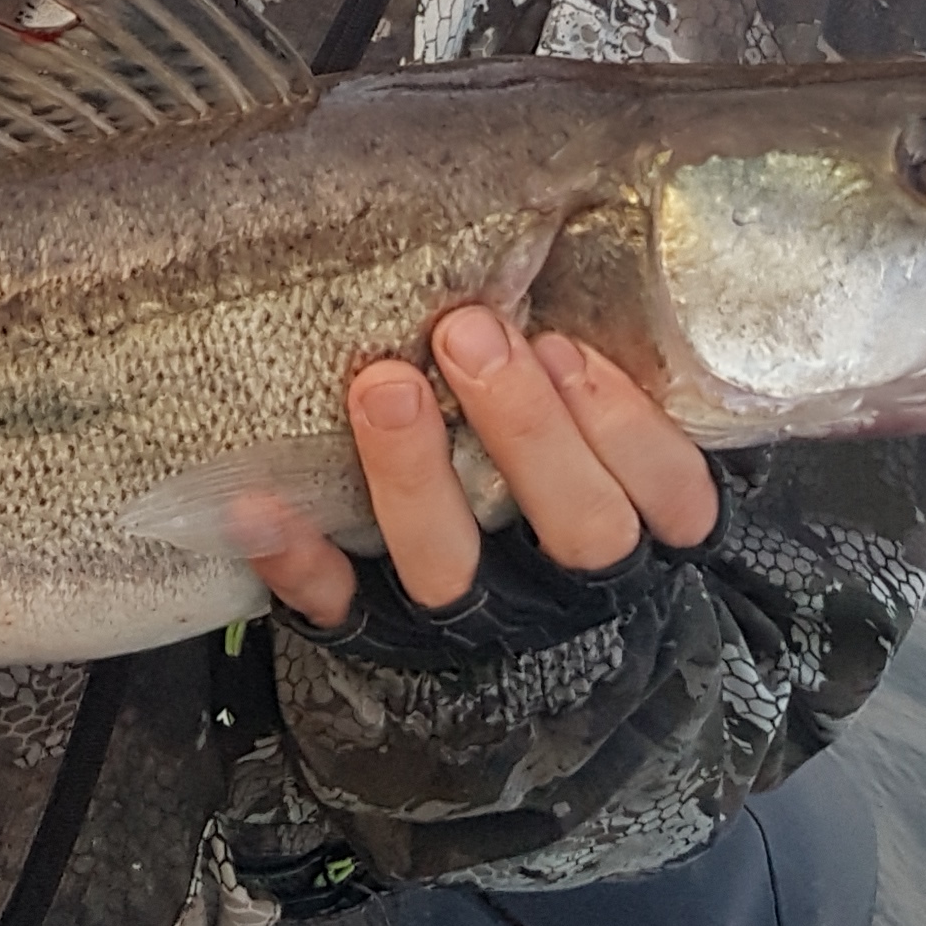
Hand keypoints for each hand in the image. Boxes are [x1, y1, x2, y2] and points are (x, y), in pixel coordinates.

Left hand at [244, 305, 720, 632]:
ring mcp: (473, 624)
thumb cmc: (561, 510)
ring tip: (381, 387)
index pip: (665, 492)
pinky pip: (338, 608)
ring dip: (413, 475)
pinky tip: (260, 505)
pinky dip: (299, 559)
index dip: (623, 425)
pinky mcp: (381, 643)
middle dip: (524, 425)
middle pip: (575, 526)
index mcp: (636, 534)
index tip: (565, 348)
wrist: (521, 674)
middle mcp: (563, 590)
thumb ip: (587, 387)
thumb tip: (544, 251)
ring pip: (452, 569)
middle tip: (467, 333)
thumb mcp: (610, 461)